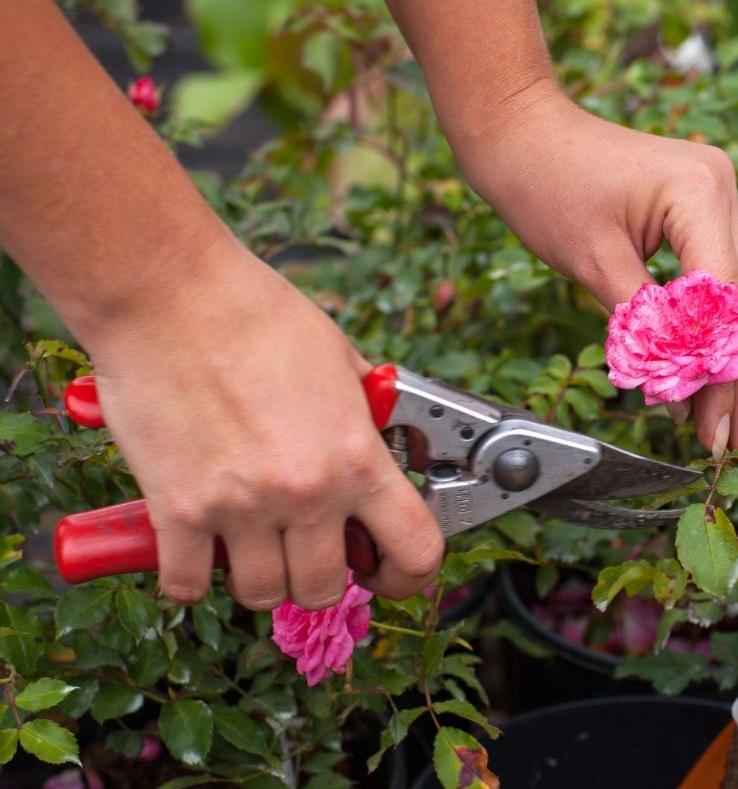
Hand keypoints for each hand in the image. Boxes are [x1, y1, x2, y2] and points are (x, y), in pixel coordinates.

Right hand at [83, 241, 443, 609]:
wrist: (170, 294)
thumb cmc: (256, 314)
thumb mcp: (341, 360)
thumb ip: (365, 417)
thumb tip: (384, 445)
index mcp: (357, 456)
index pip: (416, 551)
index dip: (407, 576)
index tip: (389, 572)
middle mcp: (307, 492)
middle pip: (327, 588)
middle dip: (321, 575)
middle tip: (306, 547)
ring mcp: (241, 508)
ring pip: (263, 594)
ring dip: (260, 576)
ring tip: (252, 541)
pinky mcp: (176, 511)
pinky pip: (187, 584)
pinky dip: (190, 576)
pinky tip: (195, 547)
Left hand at [453, 82, 737, 455]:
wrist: (522, 131)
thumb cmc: (544, 184)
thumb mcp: (593, 263)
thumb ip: (643, 327)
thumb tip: (678, 391)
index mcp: (700, 191)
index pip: (724, 297)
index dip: (717, 368)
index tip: (707, 424)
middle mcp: (723, 188)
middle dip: (737, 377)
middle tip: (731, 442)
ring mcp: (719, 194)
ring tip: (735, 423)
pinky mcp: (703, 207)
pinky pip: (726, 274)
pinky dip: (720, 326)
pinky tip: (720, 373)